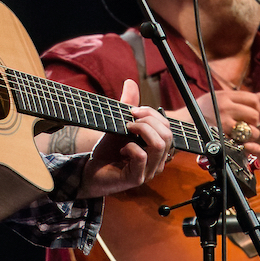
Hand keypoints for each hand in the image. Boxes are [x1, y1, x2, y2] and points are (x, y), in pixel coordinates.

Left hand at [76, 80, 174, 197]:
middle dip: (148, 120)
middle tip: (130, 120)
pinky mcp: (136, 178)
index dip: (152, 114)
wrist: (92, 171)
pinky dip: (130, 146)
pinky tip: (122, 149)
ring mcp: (148, 171)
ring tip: (127, 130)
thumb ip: (128, 105)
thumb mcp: (119, 125)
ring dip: (141, 131)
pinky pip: (141, 156)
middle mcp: (157, 160)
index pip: (167, 127)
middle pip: (167, 134)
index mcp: (157, 148)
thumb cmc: (108, 151)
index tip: (133, 110)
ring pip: (159, 145)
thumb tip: (131, 82)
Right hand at [176, 89, 259, 155]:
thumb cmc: (201, 110)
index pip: (253, 100)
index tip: (249, 112)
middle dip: (253, 121)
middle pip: (254, 115)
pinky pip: (245, 145)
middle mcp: (225, 109)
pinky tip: (254, 147)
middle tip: (245, 123)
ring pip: (252, 131)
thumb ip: (240, 97)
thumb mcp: (218, 97)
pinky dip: (252, 148)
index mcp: (225, 96)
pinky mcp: (222, 139)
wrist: (182, 124)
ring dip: (251, 135)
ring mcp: (224, 125)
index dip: (255, 107)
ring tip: (243, 134)